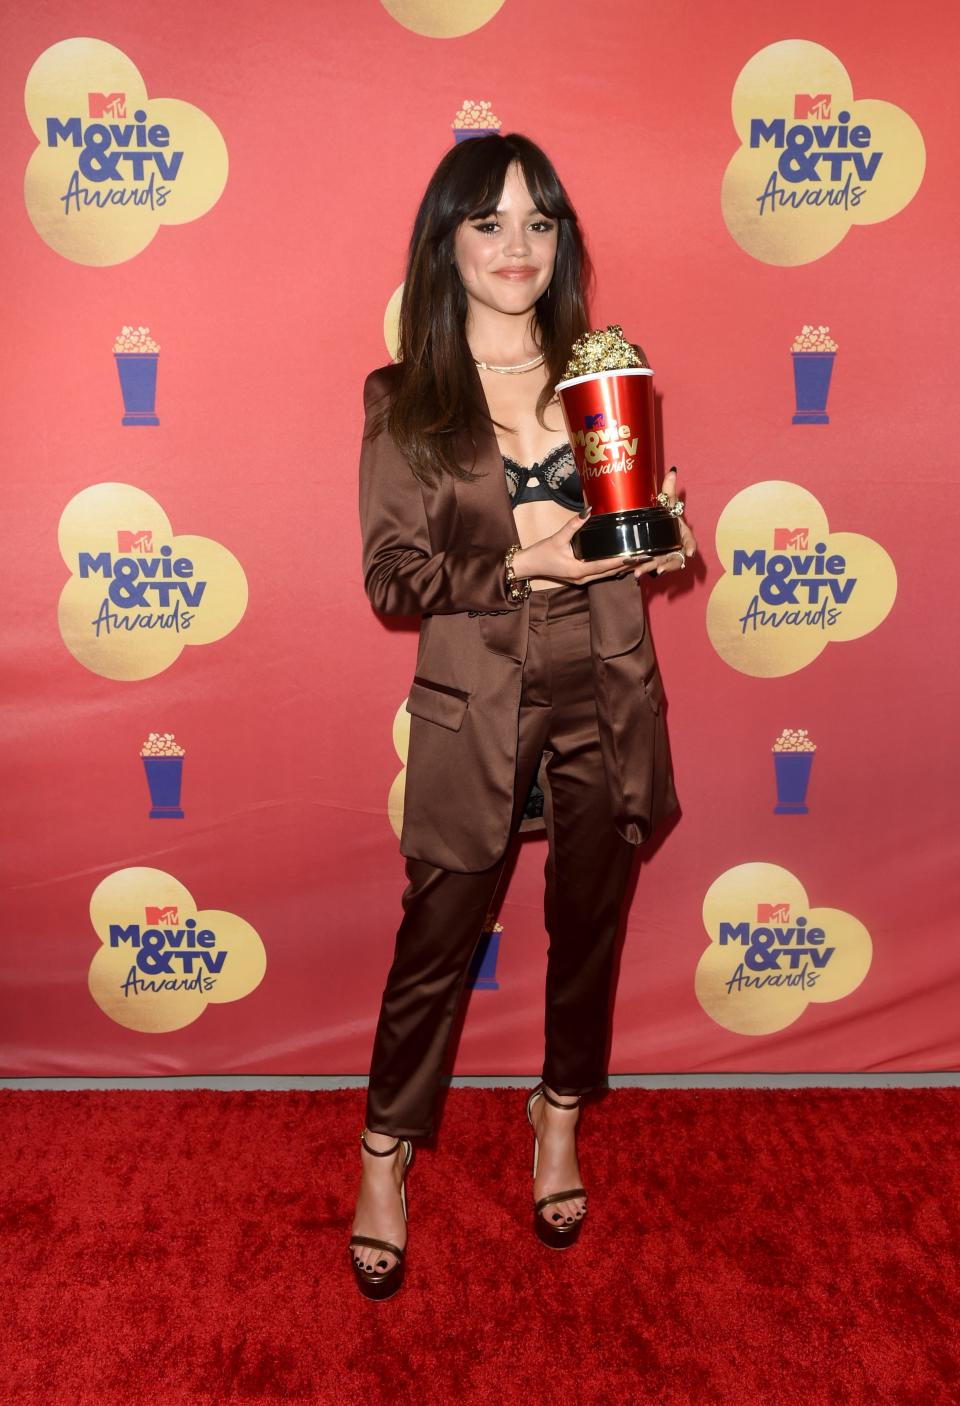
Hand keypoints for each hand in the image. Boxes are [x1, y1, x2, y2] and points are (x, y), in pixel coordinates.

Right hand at [510, 510, 638, 584]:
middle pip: (611, 572)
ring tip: (638, 558)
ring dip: (621, 567)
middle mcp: (583, 578)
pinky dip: (612, 567)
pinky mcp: (580, 577)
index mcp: (579, 570)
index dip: (623, 561)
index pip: (606, 565)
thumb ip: (573, 524)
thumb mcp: (557, 537)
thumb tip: (588, 510)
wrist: (528, 566)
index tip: (637, 556)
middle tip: (645, 556)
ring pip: (607, 574)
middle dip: (628, 564)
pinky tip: (621, 561)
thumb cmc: (541, 553)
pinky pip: (600, 573)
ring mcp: (582, 580)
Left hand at [630, 467, 696, 580]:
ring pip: (663, 564)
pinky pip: (653, 567)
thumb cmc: (664, 514)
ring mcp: (667, 555)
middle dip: (668, 564)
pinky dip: (646, 570)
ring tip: (640, 572)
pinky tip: (636, 573)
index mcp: (681, 533)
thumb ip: (668, 490)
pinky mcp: (657, 560)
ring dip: (652, 569)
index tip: (689, 553)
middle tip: (660, 568)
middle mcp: (676, 547)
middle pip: (675, 557)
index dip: (690, 547)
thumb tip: (672, 471)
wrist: (655, 524)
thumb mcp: (666, 502)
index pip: (689, 541)